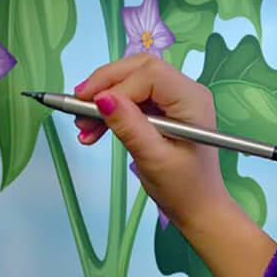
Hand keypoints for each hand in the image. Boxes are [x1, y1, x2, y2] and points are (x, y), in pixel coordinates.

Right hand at [73, 53, 235, 230]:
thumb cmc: (184, 188)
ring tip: (83, 127)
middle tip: (78, 108)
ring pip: (131, 81)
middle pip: (139, 69)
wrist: (198, 207)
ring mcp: (176, 99)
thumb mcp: (153, 159)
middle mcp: (188, 92)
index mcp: (193, 101)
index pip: (149, 74)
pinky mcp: (164, 109)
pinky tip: (93, 130)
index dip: (116, 85)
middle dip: (105, 86)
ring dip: (104, 100)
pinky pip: (132, 98)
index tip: (90, 107)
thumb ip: (129, 126)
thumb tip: (102, 98)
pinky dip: (111, 111)